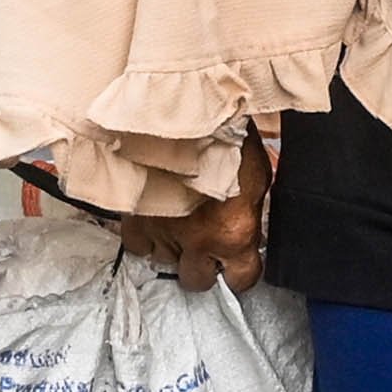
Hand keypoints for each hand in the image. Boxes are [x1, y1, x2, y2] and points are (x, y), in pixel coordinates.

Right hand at [119, 128, 269, 291]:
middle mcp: (198, 240)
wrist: (186, 110)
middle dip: (203, 267)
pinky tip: (156, 223)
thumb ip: (250, 208)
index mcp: (235, 232)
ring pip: (165, 262)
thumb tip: (249, 224)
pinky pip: (138, 247)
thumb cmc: (226, 135)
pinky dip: (146, 240)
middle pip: (197, 281)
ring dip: (174, 249)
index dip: (241, 271)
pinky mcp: (135, 218)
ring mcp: (163, 231)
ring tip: (180, 226)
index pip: (241, 278)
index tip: (238, 263)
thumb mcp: (256, 174)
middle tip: (206, 246)